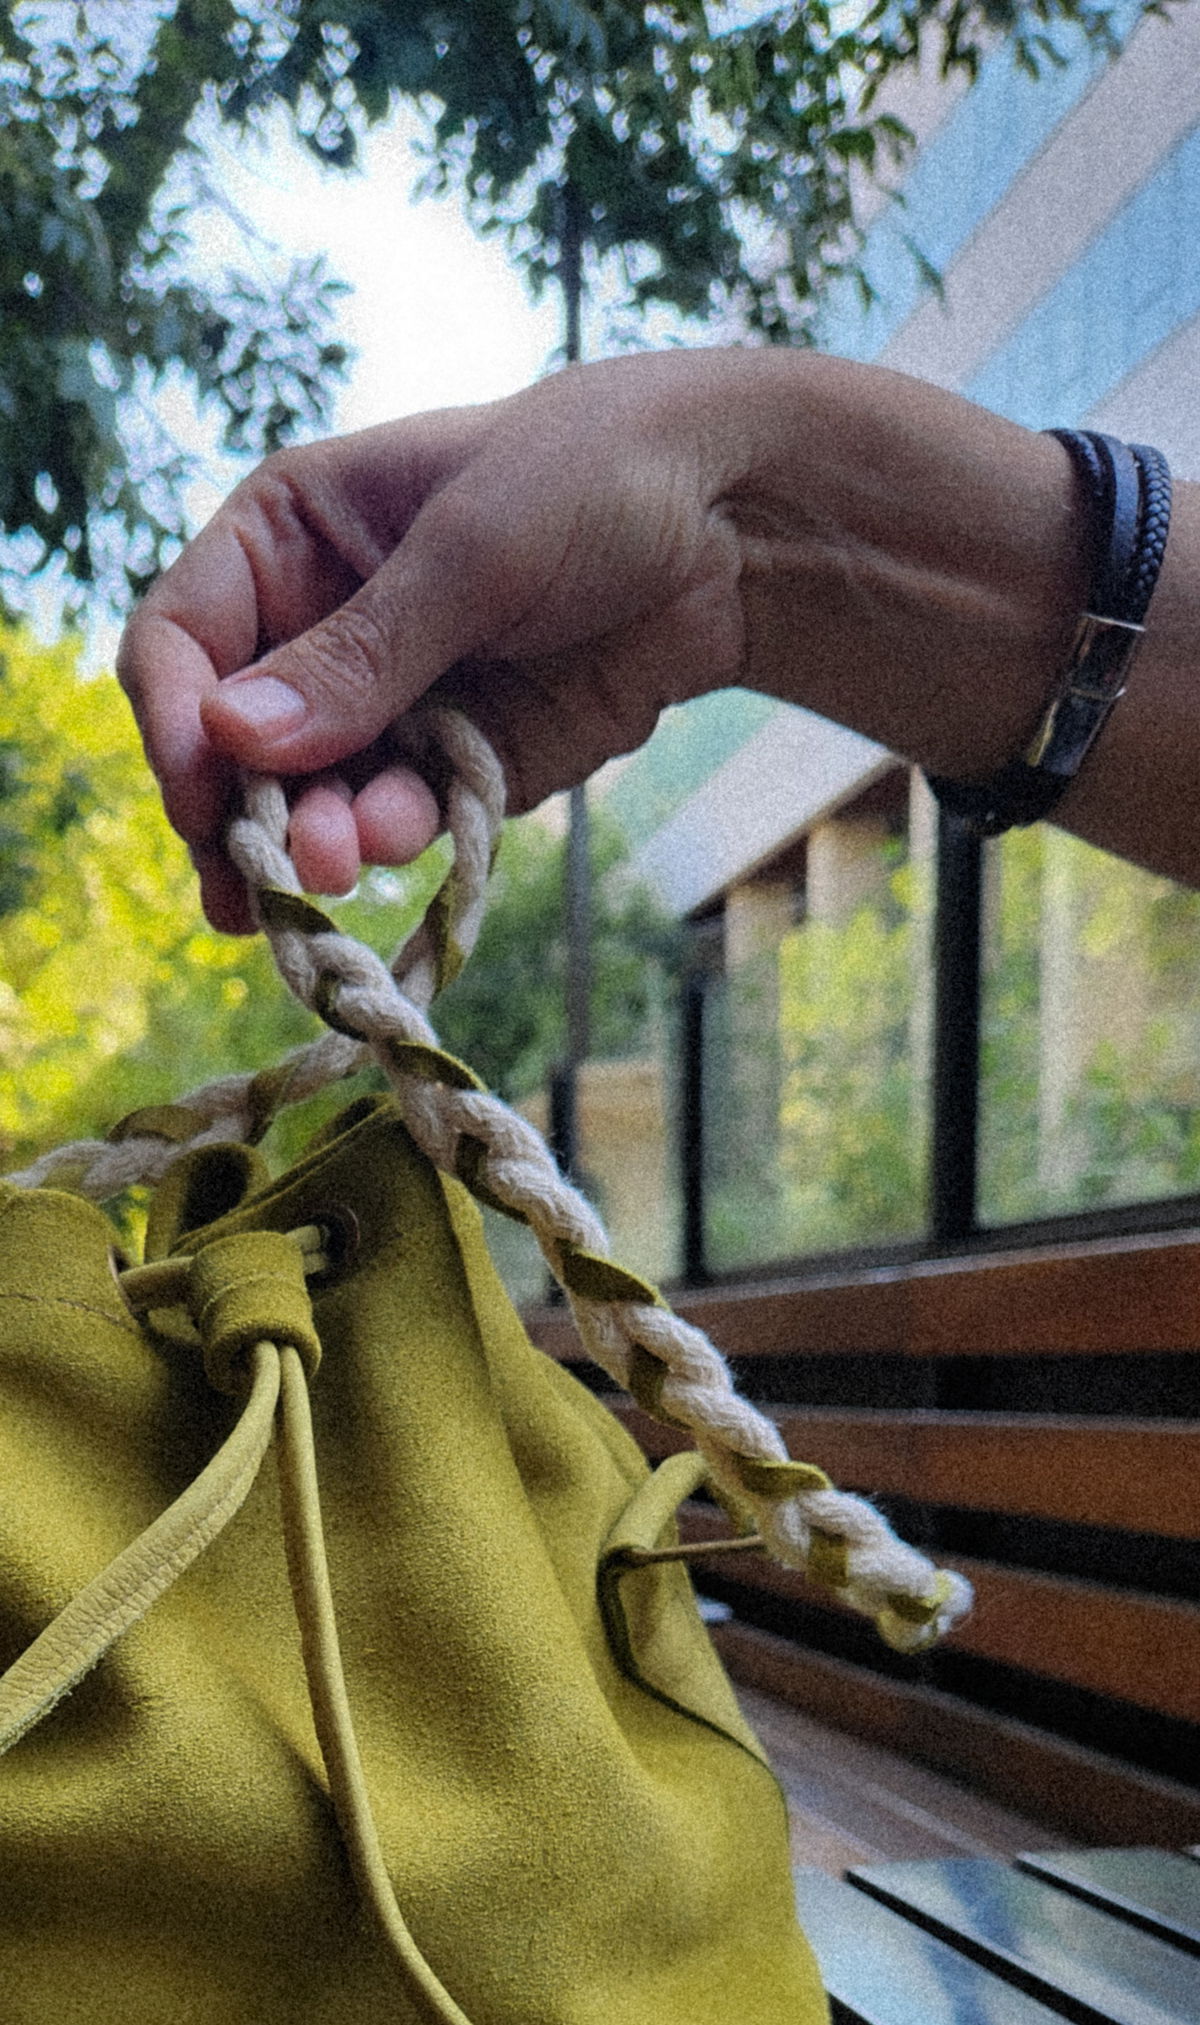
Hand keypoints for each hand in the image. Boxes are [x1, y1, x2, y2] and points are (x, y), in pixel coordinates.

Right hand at [118, 352, 752, 930]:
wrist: (739, 524)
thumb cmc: (596, 475)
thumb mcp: (473, 549)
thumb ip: (360, 653)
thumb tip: (233, 738)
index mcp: (290, 537)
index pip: (181, 641)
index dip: (176, 721)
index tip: (201, 792)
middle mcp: (321, 626)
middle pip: (233, 744)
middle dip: (245, 812)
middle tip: (263, 881)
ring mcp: (391, 701)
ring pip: (311, 797)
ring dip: (317, 841)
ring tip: (342, 867)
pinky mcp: (458, 761)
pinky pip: (400, 816)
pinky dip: (395, 837)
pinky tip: (407, 839)